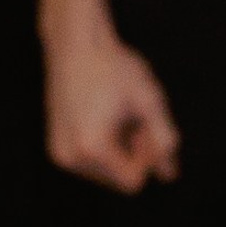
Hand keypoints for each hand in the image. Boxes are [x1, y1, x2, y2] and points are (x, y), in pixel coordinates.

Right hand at [45, 22, 179, 193]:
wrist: (75, 45)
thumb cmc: (114, 68)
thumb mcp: (149, 101)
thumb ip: (164, 140)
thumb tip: (169, 175)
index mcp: (92, 147)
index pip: (133, 182)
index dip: (147, 158)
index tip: (146, 127)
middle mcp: (71, 157)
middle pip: (118, 180)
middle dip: (133, 155)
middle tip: (134, 118)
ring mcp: (60, 155)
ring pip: (105, 174)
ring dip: (119, 151)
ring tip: (117, 116)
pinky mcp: (56, 149)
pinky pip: (90, 164)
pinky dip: (103, 148)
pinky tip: (102, 118)